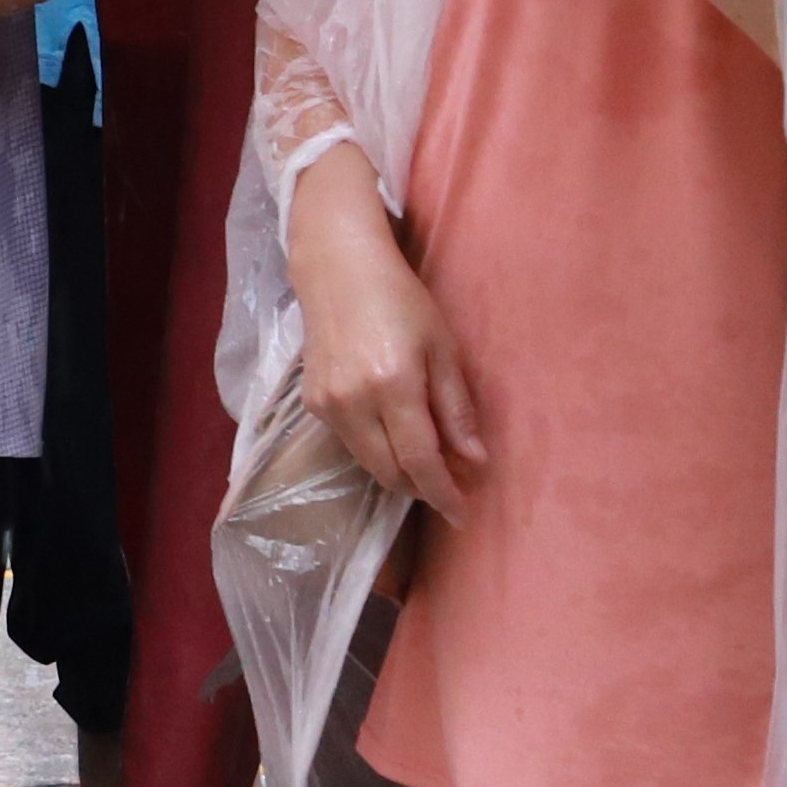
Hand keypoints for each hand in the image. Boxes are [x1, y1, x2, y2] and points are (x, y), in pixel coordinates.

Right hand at [290, 148, 484, 523]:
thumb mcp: (443, 349)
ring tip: (427, 465)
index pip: (420, 459)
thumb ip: (456, 408)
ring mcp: (327, 405)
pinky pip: (350, 442)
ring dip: (399, 472)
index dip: (443, 492)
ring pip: (367, 461)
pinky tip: (394, 437)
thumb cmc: (402, 301)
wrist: (338, 272)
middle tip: (451, 489)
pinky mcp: (311, 402)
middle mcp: (353, 403)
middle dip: (422, 488)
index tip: (463, 514)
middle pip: (389, 471)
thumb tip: (474, 459)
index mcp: (393, 387)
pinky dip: (376, 450)